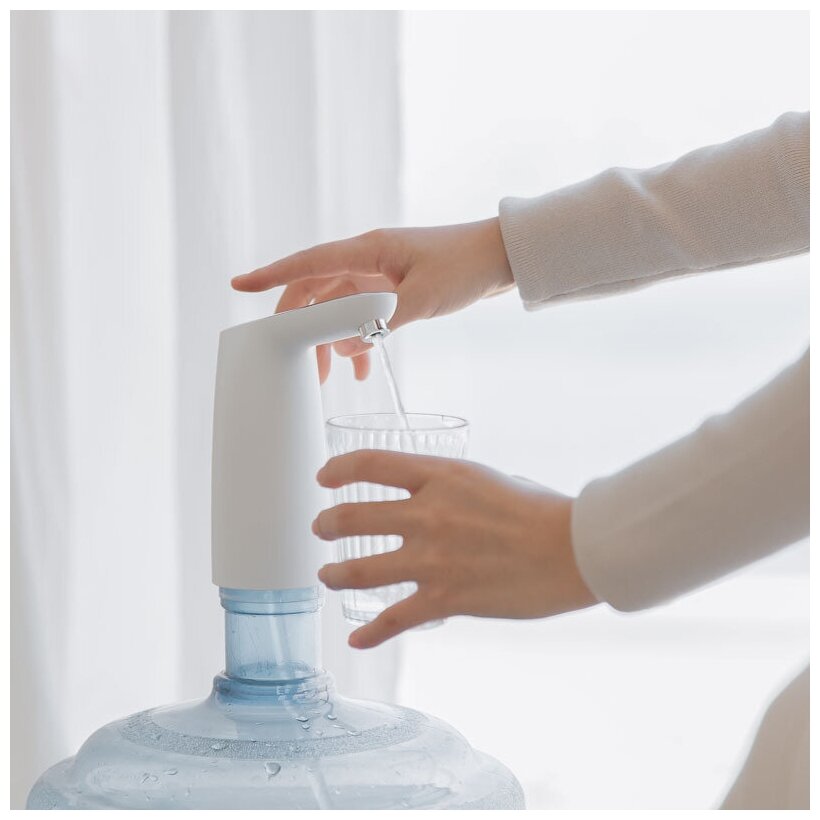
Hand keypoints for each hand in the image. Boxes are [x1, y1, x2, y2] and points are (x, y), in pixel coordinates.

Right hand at [231, 218, 513, 381]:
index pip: (308, 263)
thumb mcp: (422, 299)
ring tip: (330, 378)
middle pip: (316, 291)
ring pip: (338, 308)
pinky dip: (357, 339)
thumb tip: (338, 346)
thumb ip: (378, 323)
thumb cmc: (465, 268)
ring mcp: (379, 274)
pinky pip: (362, 315)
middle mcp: (367, 259)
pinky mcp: (393, 287)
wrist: (501, 257)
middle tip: (296, 364)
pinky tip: (361, 367)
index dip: (271, 276)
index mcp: (369, 250)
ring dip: (331, 340)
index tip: (239, 285)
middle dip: (301, 327)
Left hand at [312, 450, 597, 647]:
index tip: (325, 476)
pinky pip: (394, 619)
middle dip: (328, 523)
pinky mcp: (446, 599)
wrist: (573, 550)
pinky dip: (371, 634)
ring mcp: (433, 558)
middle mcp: (427, 514)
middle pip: (353, 517)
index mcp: (440, 476)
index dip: (339, 469)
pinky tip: (356, 640)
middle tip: (322, 528)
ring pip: (360, 570)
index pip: (370, 464)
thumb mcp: (487, 479)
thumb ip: (452, 487)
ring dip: (335, 574)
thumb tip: (434, 496)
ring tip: (326, 575)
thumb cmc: (541, 510)